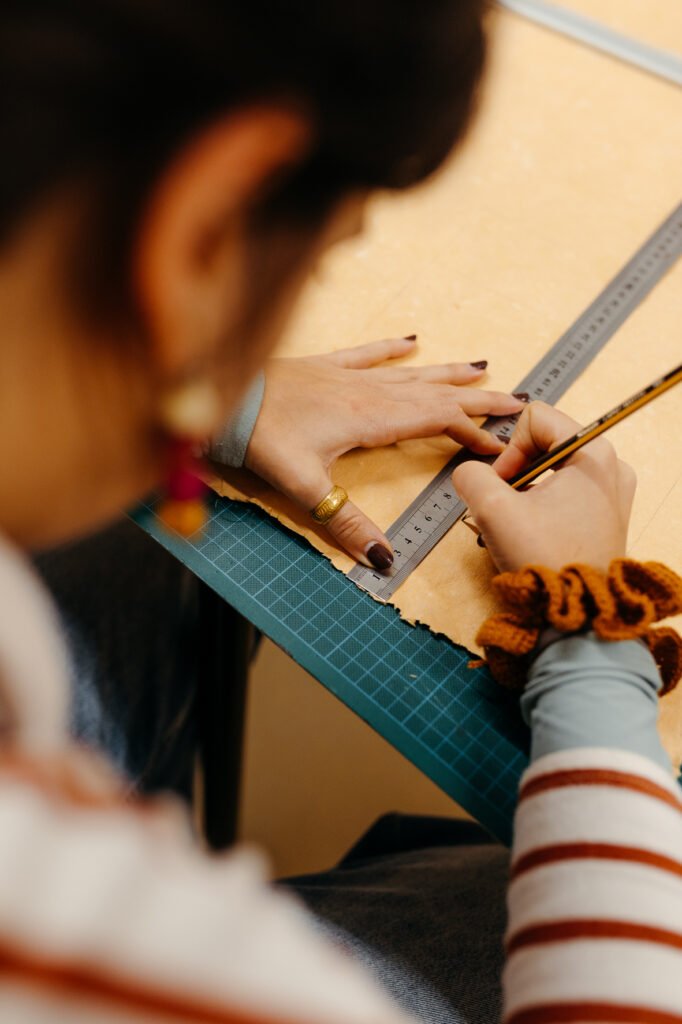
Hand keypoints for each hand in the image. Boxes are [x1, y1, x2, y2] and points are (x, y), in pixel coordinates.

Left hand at [245, 337, 524, 567]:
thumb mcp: (305, 488)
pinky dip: (391, 348)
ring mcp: (347, 375)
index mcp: (371, 420)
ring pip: (409, 373)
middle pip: (435, 394)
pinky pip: (367, 353)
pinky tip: (410, 340)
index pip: (437, 422)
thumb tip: (384, 561)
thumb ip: (347, 525)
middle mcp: (368, 392)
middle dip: (477, 400)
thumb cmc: (261, 438)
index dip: (472, 433)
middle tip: (516, 400)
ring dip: (447, 374)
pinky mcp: (325, 366)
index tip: (501, 446)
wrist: (223, 398)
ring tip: (481, 368)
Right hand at [453, 402, 636, 572]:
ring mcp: (612, 491)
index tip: (501, 485)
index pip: (536, 418)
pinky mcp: (606, 514)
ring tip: (516, 521)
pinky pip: (565, 490)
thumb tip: (469, 473)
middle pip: (545, 442)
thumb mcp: (494, 509)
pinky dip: (541, 504)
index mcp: (594, 453)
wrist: (575, 611)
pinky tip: (531, 530)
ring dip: (525, 490)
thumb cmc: (545, 559)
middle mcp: (611, 466)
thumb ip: (471, 476)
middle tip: (504, 504)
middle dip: (515, 471)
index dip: (509, 448)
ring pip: (552, 468)